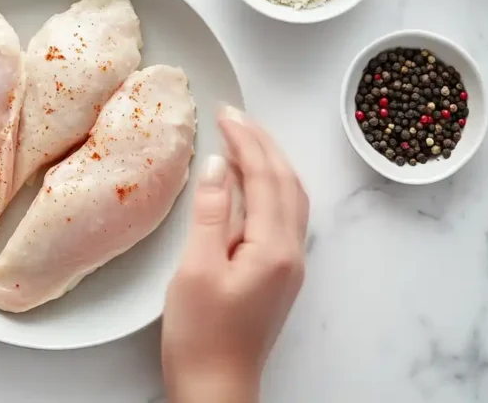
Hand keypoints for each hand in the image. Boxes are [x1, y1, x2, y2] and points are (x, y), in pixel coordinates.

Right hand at [162, 106, 308, 402]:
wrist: (216, 388)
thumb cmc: (201, 335)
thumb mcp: (196, 269)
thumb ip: (210, 213)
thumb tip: (216, 165)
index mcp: (273, 248)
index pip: (264, 177)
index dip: (245, 140)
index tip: (224, 112)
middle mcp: (291, 253)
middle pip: (286, 183)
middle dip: (262, 144)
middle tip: (234, 116)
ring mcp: (289, 266)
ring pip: (290, 199)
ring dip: (270, 163)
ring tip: (243, 139)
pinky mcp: (278, 276)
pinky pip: (283, 217)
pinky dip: (269, 188)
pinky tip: (249, 185)